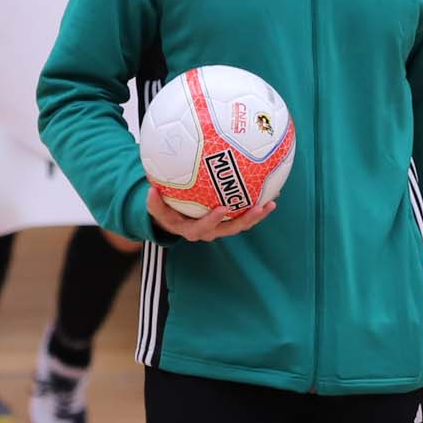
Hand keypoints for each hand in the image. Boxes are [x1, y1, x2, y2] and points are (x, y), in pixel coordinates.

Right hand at [145, 190, 275, 241]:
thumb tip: (150, 190)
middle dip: (245, 220)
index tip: (222, 208)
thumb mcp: (156, 209)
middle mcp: (210, 231)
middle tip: (258, 207)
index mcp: (193, 230)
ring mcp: (221, 226)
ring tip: (272, 202)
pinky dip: (256, 206)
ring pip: (241, 224)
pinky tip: (271, 192)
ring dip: (257, 215)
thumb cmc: (165, 211)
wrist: (173, 219)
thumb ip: (153, 203)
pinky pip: (243, 214)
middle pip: (230, 229)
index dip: (213, 220)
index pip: (204, 227)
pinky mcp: (228, 220)